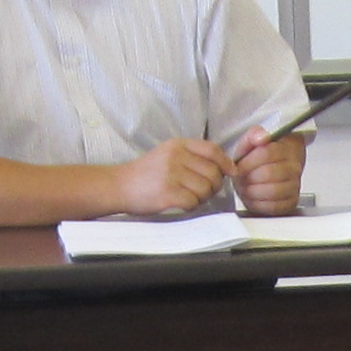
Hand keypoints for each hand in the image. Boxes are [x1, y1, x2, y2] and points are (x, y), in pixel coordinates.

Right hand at [116, 137, 232, 216]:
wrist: (119, 186)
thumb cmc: (146, 173)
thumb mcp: (167, 154)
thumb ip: (192, 156)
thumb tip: (224, 167)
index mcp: (178, 145)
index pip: (212, 150)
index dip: (225, 162)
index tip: (231, 172)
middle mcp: (175, 157)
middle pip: (212, 172)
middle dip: (213, 185)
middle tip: (203, 191)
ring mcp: (171, 175)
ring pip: (205, 189)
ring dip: (202, 197)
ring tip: (189, 196)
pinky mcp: (167, 193)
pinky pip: (193, 202)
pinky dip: (191, 206)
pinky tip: (180, 203)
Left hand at [229, 131, 307, 214]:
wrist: (266, 174)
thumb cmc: (258, 159)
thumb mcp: (251, 142)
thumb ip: (255, 135)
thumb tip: (262, 138)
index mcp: (286, 149)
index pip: (266, 153)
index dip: (248, 161)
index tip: (239, 165)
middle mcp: (294, 168)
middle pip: (268, 173)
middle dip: (249, 177)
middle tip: (241, 177)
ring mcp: (294, 186)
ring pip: (272, 191)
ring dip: (252, 190)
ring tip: (246, 186)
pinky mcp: (290, 203)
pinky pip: (273, 206)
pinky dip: (258, 203)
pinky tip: (253, 196)